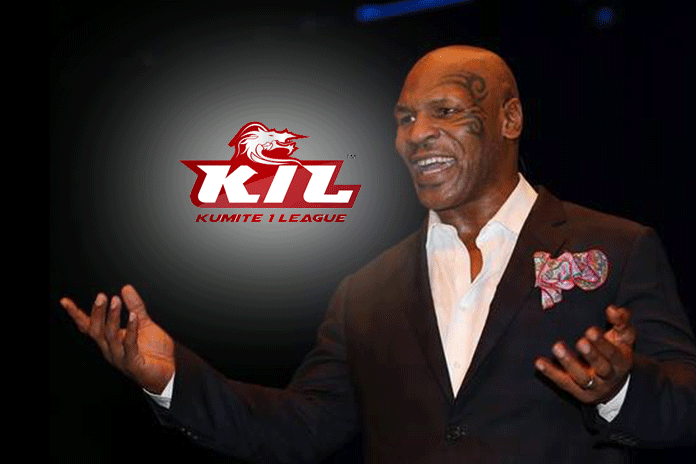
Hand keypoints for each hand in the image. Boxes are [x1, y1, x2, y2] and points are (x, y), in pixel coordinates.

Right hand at [60, 285, 174, 394]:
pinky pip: (129, 345)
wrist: (168, 371)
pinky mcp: (133, 363)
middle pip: (97, 330)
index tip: (64, 301)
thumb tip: (125, 288)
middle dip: (98, 313)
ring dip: (113, 317)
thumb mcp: (144, 323)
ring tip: (116, 301)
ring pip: (111, 336)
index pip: (88, 326)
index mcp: (109, 340)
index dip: (76, 314)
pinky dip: (131, 329)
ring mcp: (120, 357)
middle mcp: (110, 349)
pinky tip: (134, 316)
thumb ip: (135, 306)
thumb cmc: (154, 350)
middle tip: (102, 296)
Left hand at [534, 305, 634, 403]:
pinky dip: (551, 373)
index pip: (614, 354)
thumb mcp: (624, 337)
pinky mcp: (578, 393)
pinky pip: (564, 383)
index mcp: (621, 362)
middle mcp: (609, 377)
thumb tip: (612, 309)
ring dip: (569, 363)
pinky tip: (539, 362)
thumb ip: (621, 321)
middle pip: (602, 368)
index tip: (591, 331)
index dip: (603, 343)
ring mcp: (594, 387)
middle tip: (580, 342)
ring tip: (557, 347)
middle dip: (591, 355)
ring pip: (582, 378)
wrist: (614, 384)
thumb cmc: (616, 351)